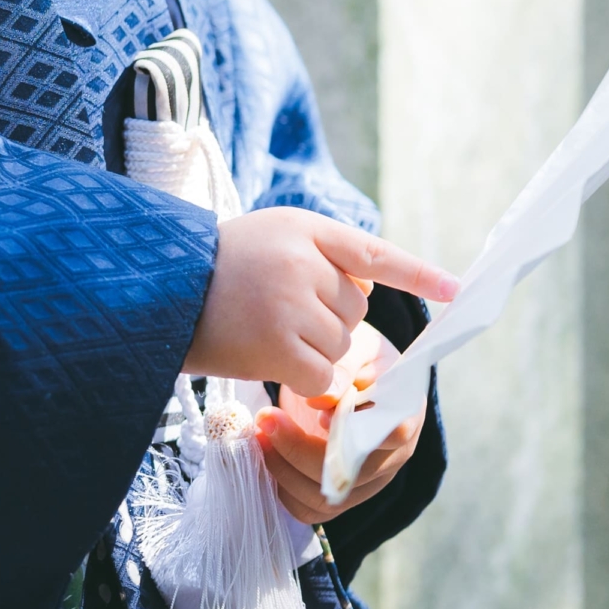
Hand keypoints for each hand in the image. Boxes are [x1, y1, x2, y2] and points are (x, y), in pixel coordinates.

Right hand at [182, 207, 457, 393]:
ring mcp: (290, 305)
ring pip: (341, 346)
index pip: (373, 253)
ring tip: (263, 332)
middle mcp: (301, 261)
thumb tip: (372, 292)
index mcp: (302, 228)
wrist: (150, 292)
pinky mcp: (277, 347)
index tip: (458, 291)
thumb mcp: (267, 239)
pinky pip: (322, 377)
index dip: (418, 274)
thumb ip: (320, 256)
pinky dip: (305, 381)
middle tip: (274, 311)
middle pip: (354, 310)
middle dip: (326, 319)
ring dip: (312, 350)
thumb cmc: (210, 268)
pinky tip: (271, 364)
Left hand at [255, 322, 422, 521]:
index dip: (355, 432)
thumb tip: (324, 402)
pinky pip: (310, 509)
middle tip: (266, 418)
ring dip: (285, 471)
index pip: (393, 434)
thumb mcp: (357, 343)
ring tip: (258, 435)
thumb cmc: (358, 353)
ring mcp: (368, 479)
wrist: (352, 370)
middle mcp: (391, 455)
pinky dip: (282, 490)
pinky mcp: (341, 492)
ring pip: (328, 498)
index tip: (317, 411)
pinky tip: (263, 456)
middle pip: (351, 474)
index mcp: (403, 413)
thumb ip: (344, 366)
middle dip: (300, 450)